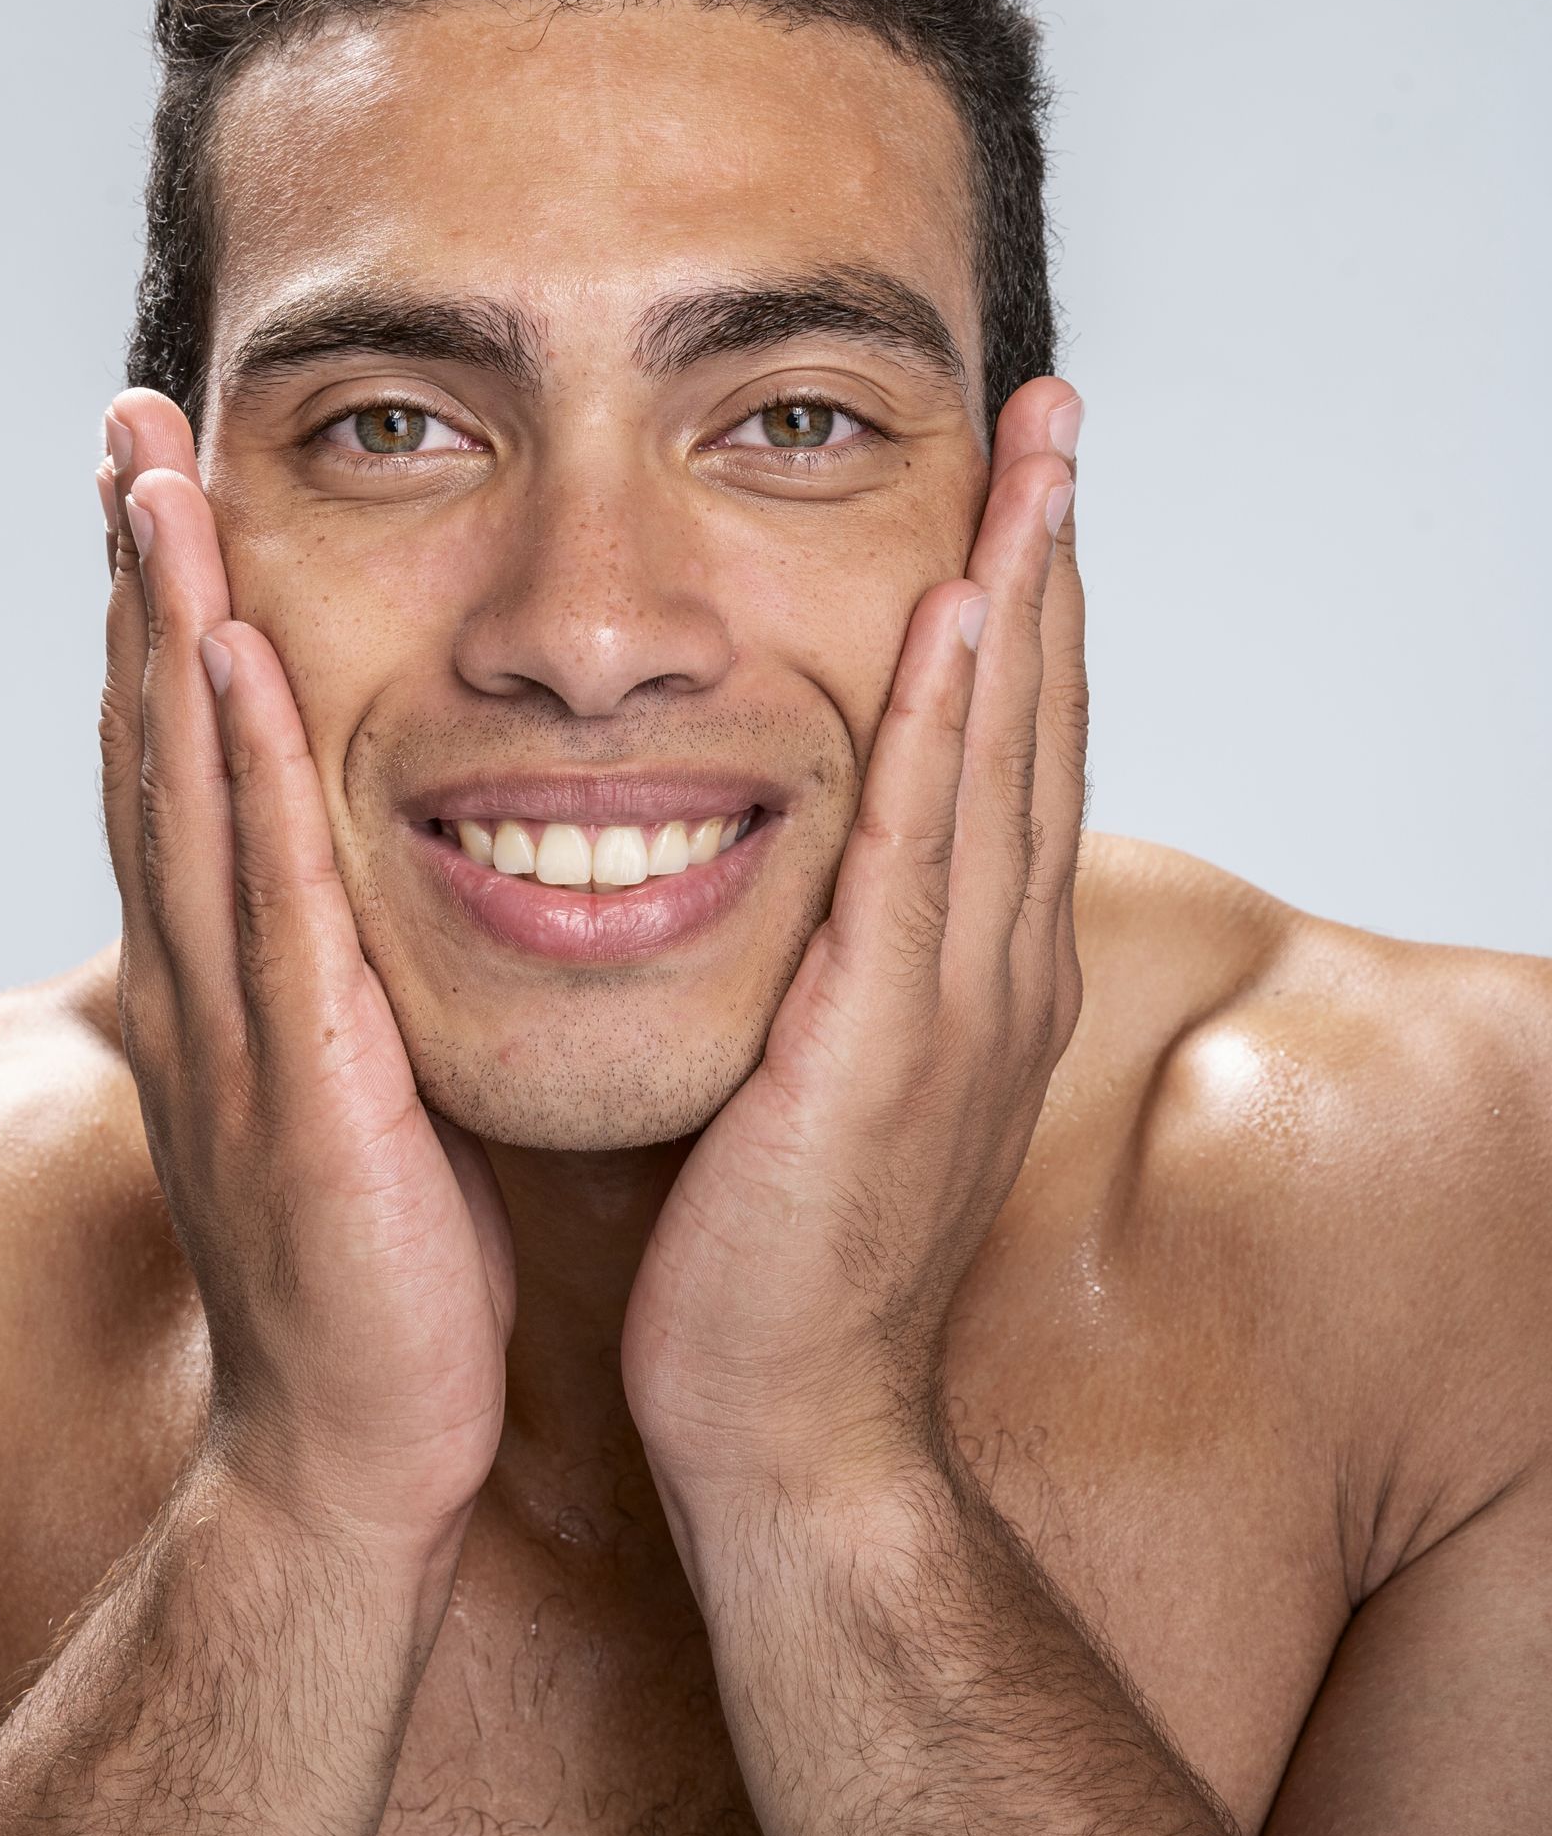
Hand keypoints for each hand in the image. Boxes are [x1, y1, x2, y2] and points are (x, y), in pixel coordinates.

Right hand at [99, 392, 514, 1568]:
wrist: (357, 1454)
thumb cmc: (374, 1268)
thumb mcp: (342, 1088)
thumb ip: (335, 981)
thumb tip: (363, 892)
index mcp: (227, 978)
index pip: (178, 765)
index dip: (160, 618)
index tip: (164, 485)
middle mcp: (205, 982)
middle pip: (153, 743)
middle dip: (140, 577)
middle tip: (132, 424)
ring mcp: (234, 1028)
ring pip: (186, 792)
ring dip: (166, 627)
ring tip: (160, 482)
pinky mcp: (300, 1082)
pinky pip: (266, 899)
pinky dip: (237, 772)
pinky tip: (231, 657)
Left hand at [621, 377, 1085, 1537]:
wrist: (784, 1427)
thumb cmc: (779, 1254)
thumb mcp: (825, 1071)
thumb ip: (837, 956)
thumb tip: (806, 863)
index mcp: (976, 967)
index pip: (1013, 748)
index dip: (1026, 603)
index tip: (1018, 479)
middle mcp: (997, 965)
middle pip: (1037, 718)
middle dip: (1049, 554)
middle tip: (1055, 408)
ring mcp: (960, 1003)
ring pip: (1005, 757)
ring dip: (1022, 592)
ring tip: (1031, 453)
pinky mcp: (888, 1042)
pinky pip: (924, 851)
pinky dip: (954, 726)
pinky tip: (960, 613)